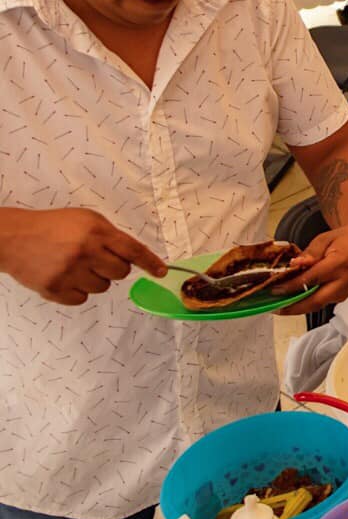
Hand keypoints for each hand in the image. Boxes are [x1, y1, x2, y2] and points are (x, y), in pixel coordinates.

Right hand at [0, 208, 165, 305]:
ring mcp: (70, 273)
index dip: (151, 263)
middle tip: (96, 259)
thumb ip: (110, 235)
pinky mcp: (55, 290)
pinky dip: (77, 291)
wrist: (14, 238)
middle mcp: (86, 252)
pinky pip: (82, 299)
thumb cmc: (53, 226)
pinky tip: (65, 276)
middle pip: (121, 273)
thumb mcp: (86, 220)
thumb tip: (134, 255)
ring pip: (103, 287)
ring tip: (75, 266)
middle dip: (114, 267)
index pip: (133, 251)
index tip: (162, 272)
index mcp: (97, 232)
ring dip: (95, 279)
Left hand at [276, 220, 347, 315]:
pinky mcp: (345, 296)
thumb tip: (295, 265)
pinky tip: (296, 301)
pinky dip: (308, 303)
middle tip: (275, 307)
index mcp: (340, 263)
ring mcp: (347, 290)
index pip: (311, 279)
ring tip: (281, 306)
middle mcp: (346, 280)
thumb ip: (310, 253)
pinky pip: (324, 303)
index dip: (291, 286)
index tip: (275, 289)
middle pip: (316, 300)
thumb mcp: (325, 239)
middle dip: (293, 307)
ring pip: (319, 305)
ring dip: (299, 307)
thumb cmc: (345, 238)